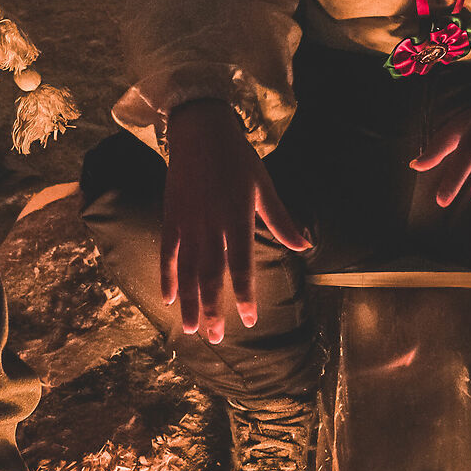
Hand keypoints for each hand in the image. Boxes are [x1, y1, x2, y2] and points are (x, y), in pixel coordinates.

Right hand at [161, 100, 310, 345]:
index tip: (248, 319)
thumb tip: (304, 245)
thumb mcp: (264, 186)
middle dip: (213, 309)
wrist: (200, 131)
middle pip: (210, 276)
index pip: (241, 265)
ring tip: (191, 330)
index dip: (244, 294)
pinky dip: (167, 277)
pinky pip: (167, 253)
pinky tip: (168, 298)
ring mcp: (187, 223)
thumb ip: (281, 220)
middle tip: (216, 338)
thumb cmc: (238, 159)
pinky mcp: (171, 217)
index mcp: (237, 218)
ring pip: (186, 270)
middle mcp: (211, 225)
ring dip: (189, 302)